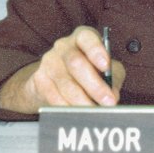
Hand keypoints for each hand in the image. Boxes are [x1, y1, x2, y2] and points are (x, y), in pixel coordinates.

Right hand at [0, 27, 123, 114]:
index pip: (87, 38)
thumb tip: (113, 94)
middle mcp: (63, 47)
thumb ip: (113, 77)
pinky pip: (54, 97)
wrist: (54, 80)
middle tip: (108, 102)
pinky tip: (79, 114)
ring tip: (96, 113)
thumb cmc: (88, 71)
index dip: (96, 51)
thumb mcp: (106, 68)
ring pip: (66, 84)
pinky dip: (69, 108)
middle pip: (76, 64)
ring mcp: (49, 62)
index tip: (106, 66)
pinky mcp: (39, 80)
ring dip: (83, 102)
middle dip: (94, 86)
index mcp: (82, 38)